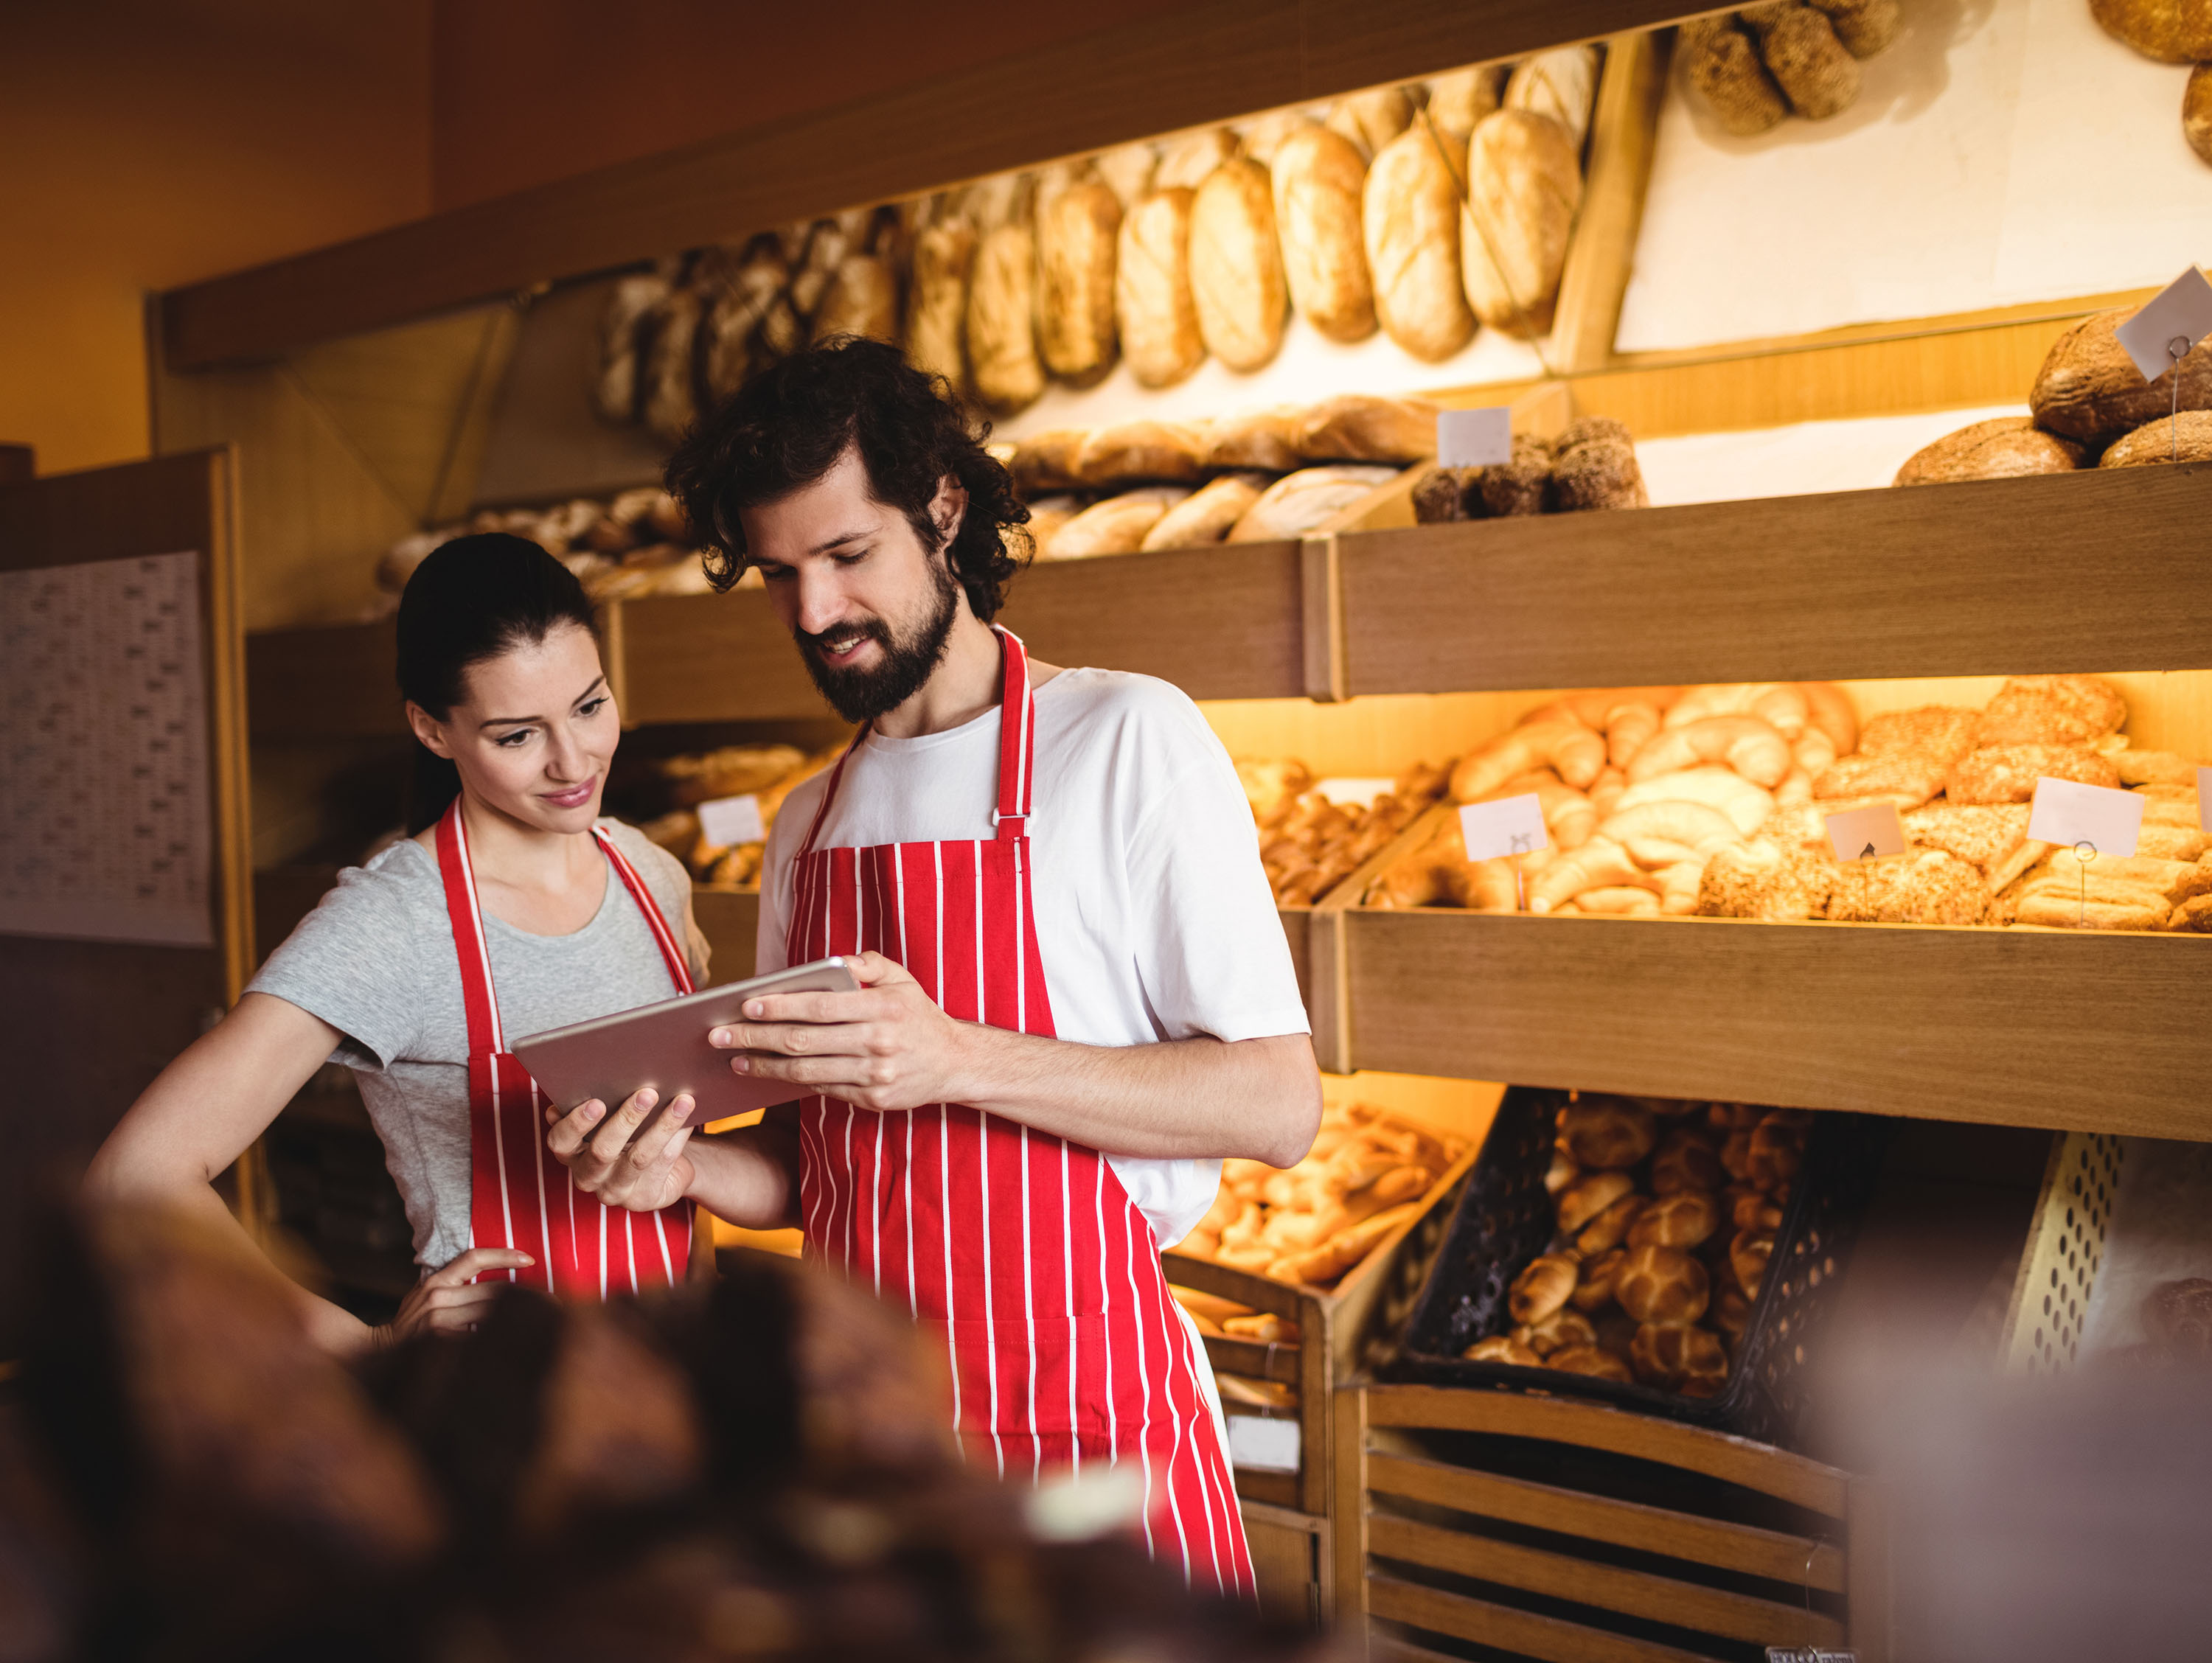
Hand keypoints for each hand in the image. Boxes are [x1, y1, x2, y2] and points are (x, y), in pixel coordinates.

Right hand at [380, 1246, 535, 1342]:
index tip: (530, 1258)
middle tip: (554, 1303)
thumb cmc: (411, 1322)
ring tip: (543, 1323)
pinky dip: (498, 1340)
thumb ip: (454, 1284)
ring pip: (490, 1314)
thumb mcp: (426, 1294)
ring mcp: (438, 1320)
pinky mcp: (440, 1342)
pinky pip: (478, 1338)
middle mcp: (437, 1296)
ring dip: (517, 1320)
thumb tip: (498, 1279)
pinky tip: (516, 1345)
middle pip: (493, 1291)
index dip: (504, 1255)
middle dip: (526, 1297)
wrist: (379, 1350)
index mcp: (436, 1280)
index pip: (474, 1257)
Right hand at [544, 1086, 697, 1211]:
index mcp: (571, 1153)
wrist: (660, 1170)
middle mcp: (588, 1176)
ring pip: (639, 1157)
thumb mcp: (608, 1121)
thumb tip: (609, 1073)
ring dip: (662, 1126)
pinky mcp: (644, 1199)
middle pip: (603, 1151)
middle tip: (647, 1093)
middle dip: (626, 1119)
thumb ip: (598, 1104)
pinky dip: (677, 1138)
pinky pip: (663, 1164)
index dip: (575, 1123)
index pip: (561, 1142)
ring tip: (682, 1101)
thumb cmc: (629, 1134)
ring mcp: (616, 1191)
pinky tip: (690, 1118)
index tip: (596, 1101)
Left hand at [707, 950, 971, 1112]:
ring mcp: (874, 1075)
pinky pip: (823, 1090)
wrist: (955, 1063)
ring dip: (764, 1065)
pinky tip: (767, 1072)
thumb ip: (868, 964)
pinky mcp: (872, 1099)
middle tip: (719, 1033)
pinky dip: (790, 1081)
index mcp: (883, 1009)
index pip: (819, 1007)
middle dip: (755, 1037)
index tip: (746, 1005)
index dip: (779, 1007)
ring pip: (806, 1072)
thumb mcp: (902, 979)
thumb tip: (833, 960)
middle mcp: (878, 1044)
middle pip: (803, 1042)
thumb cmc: (919, 1015)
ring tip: (735, 1056)